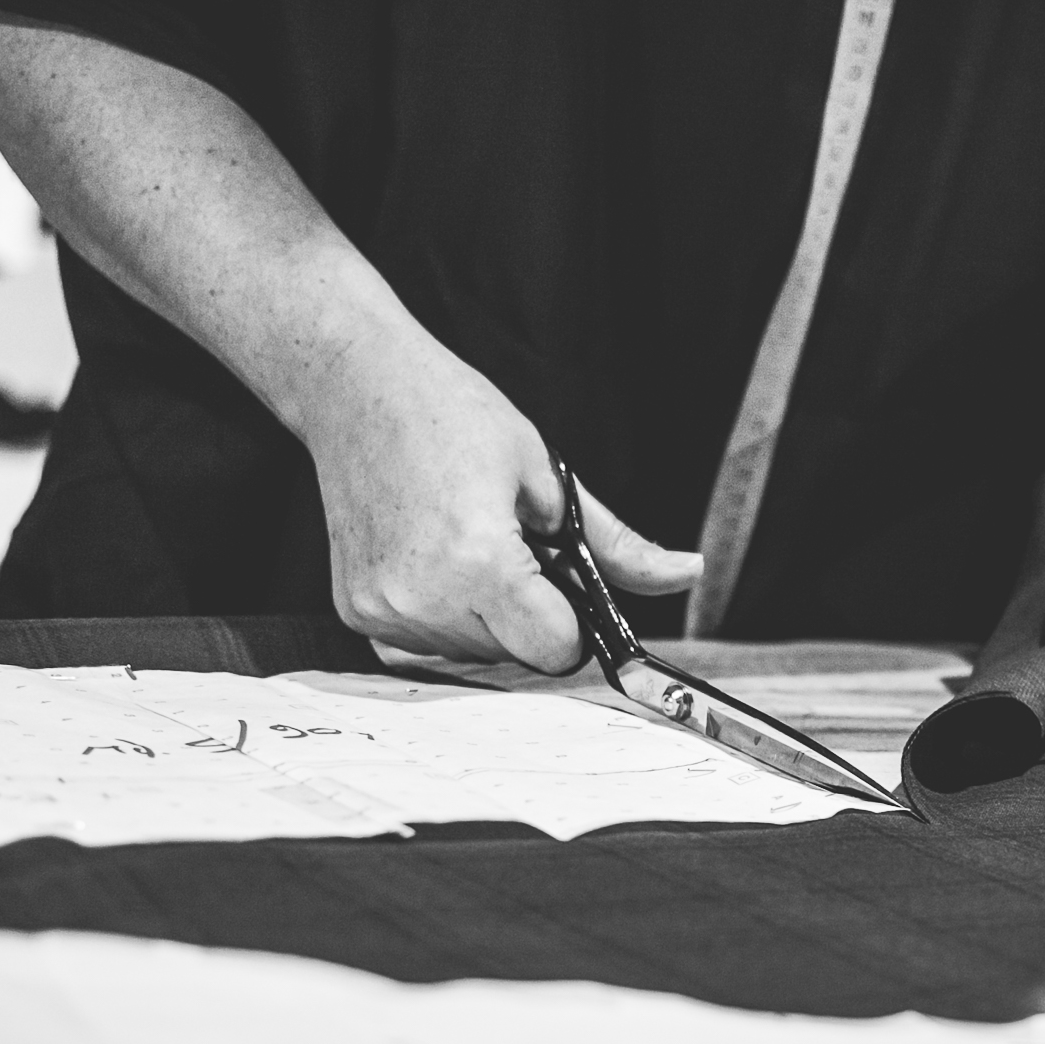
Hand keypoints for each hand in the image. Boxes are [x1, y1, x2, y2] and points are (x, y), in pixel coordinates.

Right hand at [302, 335, 701, 672]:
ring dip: (486, 618)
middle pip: (515, 656)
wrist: (356, 387)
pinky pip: (423, 647)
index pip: (556, 650)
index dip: (573, 621)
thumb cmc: (449, 414)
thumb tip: (688, 574)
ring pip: (470, 655)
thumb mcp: (548, 473)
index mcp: (479, 562)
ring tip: (467, 543)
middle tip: (510, 544)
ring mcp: (382, 610)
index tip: (562, 582)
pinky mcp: (356, 612)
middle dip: (530, 615)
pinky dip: (442, 618)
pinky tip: (434, 562)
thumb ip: (617, 544)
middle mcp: (423, 598)